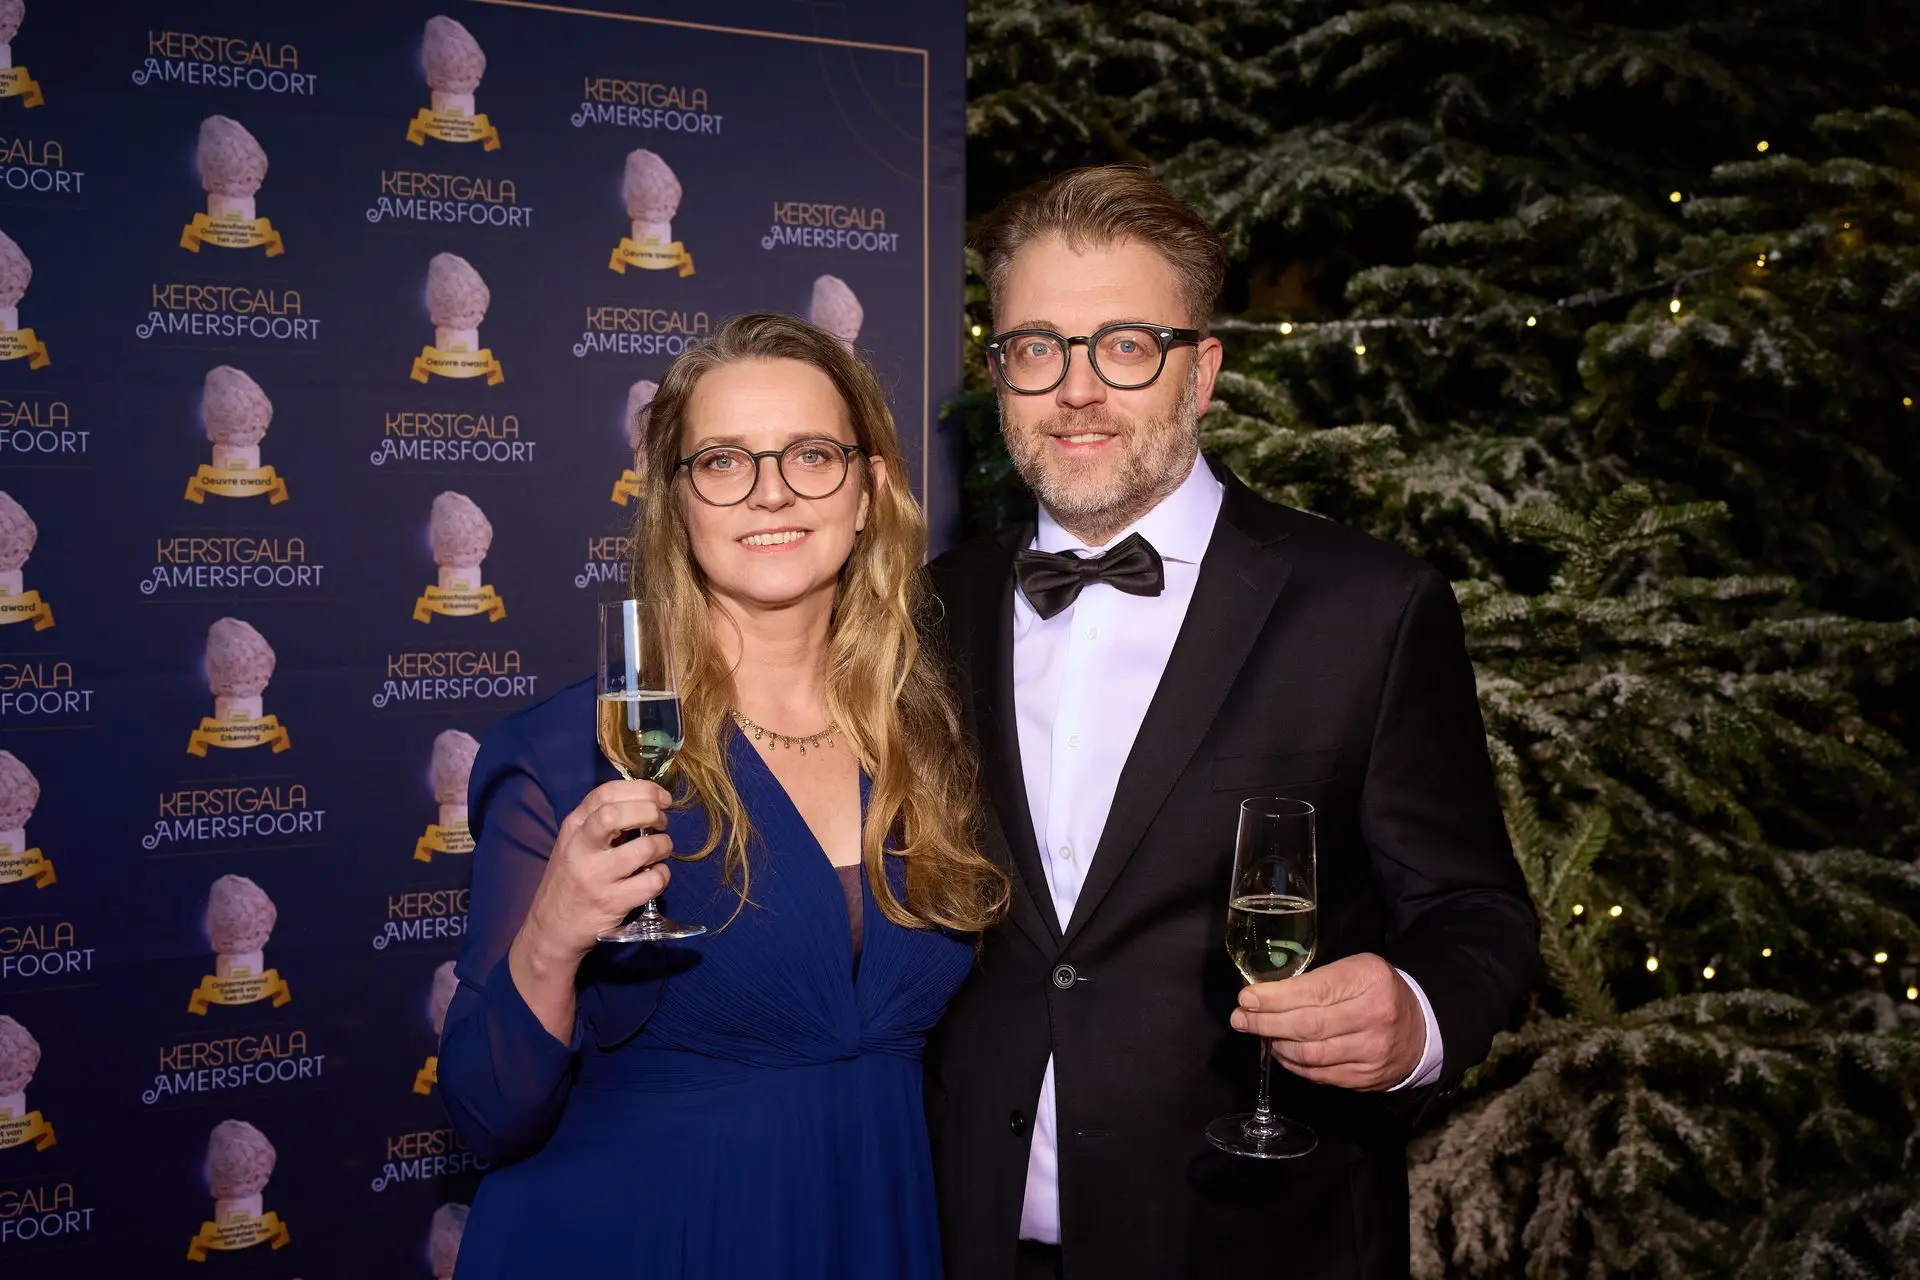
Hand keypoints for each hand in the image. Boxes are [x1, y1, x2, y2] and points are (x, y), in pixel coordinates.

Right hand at [518, 779, 675, 964]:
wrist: (550, 929)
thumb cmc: (570, 880)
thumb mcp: (575, 844)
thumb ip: (601, 822)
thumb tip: (648, 802)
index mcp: (573, 827)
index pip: (606, 793)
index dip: (642, 790)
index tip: (662, 798)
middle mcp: (580, 848)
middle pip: (617, 814)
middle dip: (650, 812)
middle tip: (661, 822)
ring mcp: (596, 876)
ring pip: (644, 849)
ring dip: (663, 845)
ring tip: (660, 850)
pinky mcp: (612, 902)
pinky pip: (652, 881)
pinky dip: (663, 875)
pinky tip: (655, 876)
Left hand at [1229, 952, 1425, 1090]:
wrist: (1421, 1026)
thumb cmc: (1377, 990)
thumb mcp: (1355, 969)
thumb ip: (1317, 979)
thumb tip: (1266, 993)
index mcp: (1369, 981)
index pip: (1312, 991)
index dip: (1274, 998)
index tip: (1247, 998)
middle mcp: (1373, 1018)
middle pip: (1307, 1026)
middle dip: (1265, 1023)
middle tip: (1241, 1019)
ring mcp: (1371, 1052)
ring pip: (1310, 1054)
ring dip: (1276, 1045)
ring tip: (1259, 1034)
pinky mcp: (1366, 1078)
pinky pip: (1320, 1074)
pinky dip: (1294, 1064)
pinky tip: (1281, 1051)